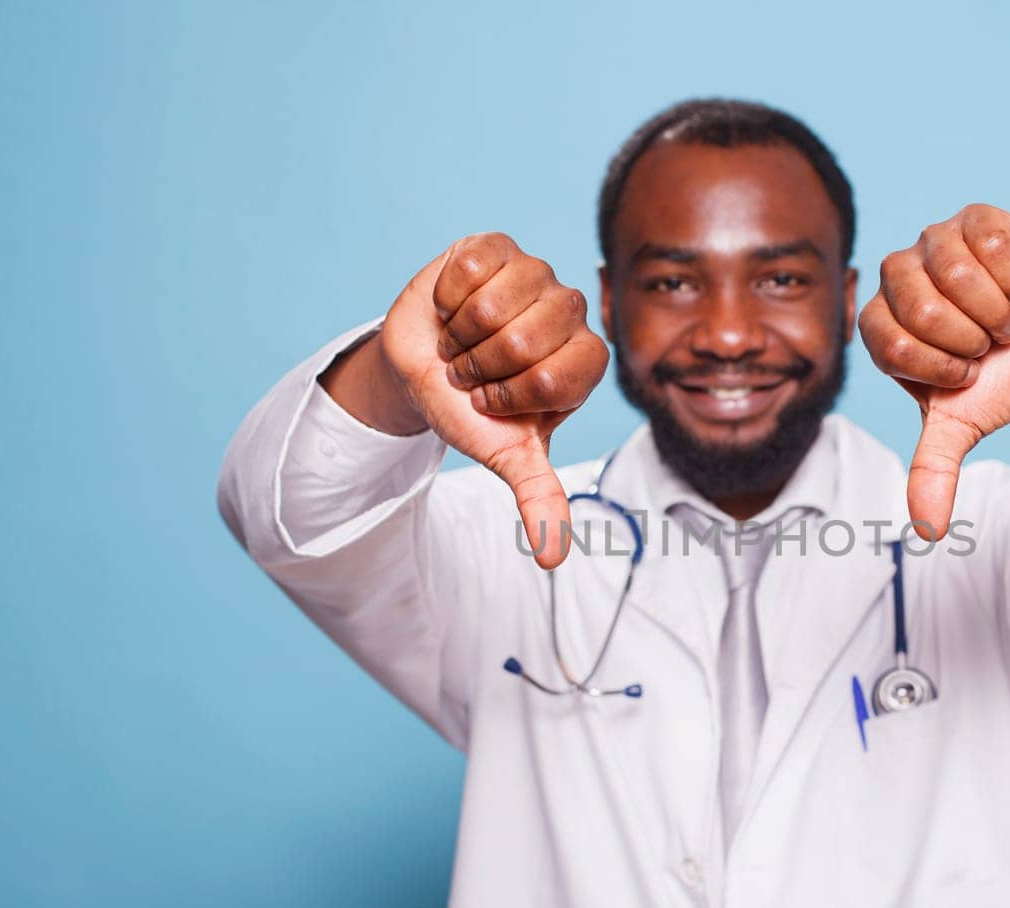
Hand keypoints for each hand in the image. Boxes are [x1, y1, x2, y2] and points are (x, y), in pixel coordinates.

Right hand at [379, 233, 607, 568]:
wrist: (424, 367)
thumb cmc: (474, 410)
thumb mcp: (506, 455)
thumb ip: (538, 499)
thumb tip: (554, 558)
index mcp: (586, 362)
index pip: (560, 376)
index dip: (513, 395)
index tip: (496, 402)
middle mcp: (572, 313)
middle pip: (533, 338)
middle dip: (484, 366)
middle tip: (473, 371)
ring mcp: (537, 273)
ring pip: (502, 301)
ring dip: (463, 332)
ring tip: (461, 340)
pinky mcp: (497, 247)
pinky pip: (474, 267)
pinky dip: (449, 295)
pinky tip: (451, 305)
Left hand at [858, 203, 1009, 536]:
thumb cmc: (996, 379)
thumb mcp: (964, 425)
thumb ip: (934, 469)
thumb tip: (926, 531)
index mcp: (882, 326)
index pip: (887, 340)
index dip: (936, 365)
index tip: (963, 375)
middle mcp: (897, 278)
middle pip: (914, 303)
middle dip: (965, 338)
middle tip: (984, 347)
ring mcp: (935, 243)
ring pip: (949, 269)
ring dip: (991, 309)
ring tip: (1003, 322)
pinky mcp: (975, 220)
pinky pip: (985, 241)